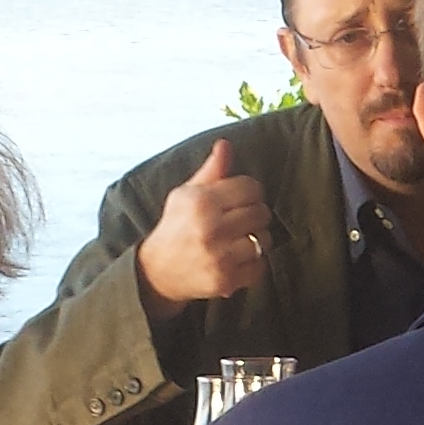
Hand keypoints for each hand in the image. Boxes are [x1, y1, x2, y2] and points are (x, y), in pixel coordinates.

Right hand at [133, 143, 274, 312]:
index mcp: (201, 201)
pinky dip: (254, 263)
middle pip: (261, 212)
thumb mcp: (187, 194)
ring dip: (256, 240)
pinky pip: (261, 266)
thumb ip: (211, 171)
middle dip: (254, 215)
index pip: (251, 187)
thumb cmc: (177, 227)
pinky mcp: (227, 280)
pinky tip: (237, 259)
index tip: (241, 200)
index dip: (250, 192)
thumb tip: (225, 144)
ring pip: (264, 240)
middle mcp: (210, 228)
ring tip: (239, 241)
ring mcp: (219, 256)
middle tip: (241, 221)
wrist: (158, 271)